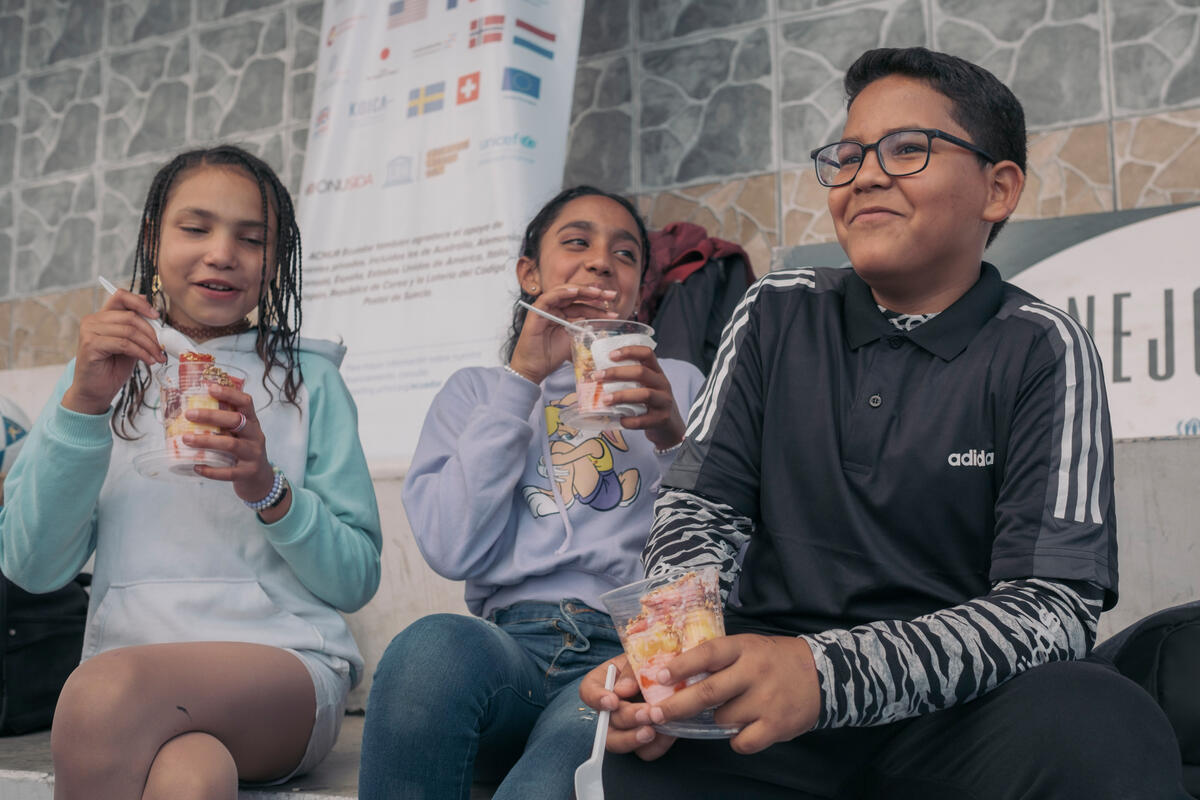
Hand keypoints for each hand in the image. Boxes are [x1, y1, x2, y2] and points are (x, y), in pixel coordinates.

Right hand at [62, 289, 165, 414]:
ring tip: (158, 357)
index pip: (121, 296)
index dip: (140, 303)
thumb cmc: (113, 368)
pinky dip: (141, 352)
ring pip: (129, 331)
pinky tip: (149, 361)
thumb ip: (137, 330)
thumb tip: (155, 315)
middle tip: (162, 348)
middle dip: (152, 333)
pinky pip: (124, 344)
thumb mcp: (130, 344)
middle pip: (130, 316)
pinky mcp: (90, 345)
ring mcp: (89, 331)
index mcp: (102, 316)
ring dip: (149, 345)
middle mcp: (93, 320)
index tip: (156, 315)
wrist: (96, 391)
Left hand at [182, 384, 289, 521]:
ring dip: (207, 441)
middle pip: (237, 421)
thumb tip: (190, 410)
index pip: (246, 402)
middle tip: (189, 414)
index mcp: (252, 422)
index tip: (210, 388)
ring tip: (186, 439)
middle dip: (212, 415)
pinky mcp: (248, 472)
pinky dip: (211, 470)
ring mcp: (253, 454)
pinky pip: (228, 472)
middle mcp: (255, 436)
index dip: (230, 393)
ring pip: (231, 444)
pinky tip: (197, 467)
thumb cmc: (242, 452)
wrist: (260, 479)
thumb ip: (224, 424)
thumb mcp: (239, 435)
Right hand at [508, 285, 617, 383]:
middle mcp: (556, 308)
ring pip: (565, 292)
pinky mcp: (536, 311)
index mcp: (565, 314)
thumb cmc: (552, 356)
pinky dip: (562, 292)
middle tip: (611, 295)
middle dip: (594, 294)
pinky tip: (575, 291)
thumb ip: (585, 329)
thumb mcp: (575, 339)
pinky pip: (549, 297)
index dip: (598, 303)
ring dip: (582, 290)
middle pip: (576, 296)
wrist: (535, 368)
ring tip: (598, 293)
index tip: (613, 305)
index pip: (583, 304)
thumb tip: (603, 324)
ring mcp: (546, 308)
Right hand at [579, 654, 677, 759]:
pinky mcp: (642, 742)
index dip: (597, 699)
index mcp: (603, 683)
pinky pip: (644, 752)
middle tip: (646, 713)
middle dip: (626, 718)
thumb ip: (631, 672)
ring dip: (634, 738)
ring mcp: (623, 728)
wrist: (673, 677)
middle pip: (606, 722)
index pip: (588, 692)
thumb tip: (622, 690)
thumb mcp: (641, 660)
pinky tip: (668, 733)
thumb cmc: (652, 664)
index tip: (612, 700)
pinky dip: (656, 745)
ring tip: (653, 730)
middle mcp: (609, 709)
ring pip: (618, 743)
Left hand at [593, 347, 684, 450]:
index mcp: (656, 372)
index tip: (610, 355)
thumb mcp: (645, 386)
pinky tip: (620, 419)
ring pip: (645, 394)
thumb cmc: (650, 403)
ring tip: (605, 400)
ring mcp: (664, 402)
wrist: (670, 426)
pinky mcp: (662, 419)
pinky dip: (630, 420)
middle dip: (617, 373)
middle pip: (642, 373)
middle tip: (597, 376)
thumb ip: (628, 380)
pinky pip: (644, 420)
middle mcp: (662, 384)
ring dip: (622, 396)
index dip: (629, 351)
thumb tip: (596, 378)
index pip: (647, 354)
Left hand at [632, 634, 820, 754]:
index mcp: (744, 649)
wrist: (822, 674)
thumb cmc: (774, 660)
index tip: (659, 676)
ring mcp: (766, 700)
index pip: (708, 654)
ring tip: (733, 709)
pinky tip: (747, 728)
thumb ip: (719, 658)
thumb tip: (676, 672)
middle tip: (656, 714)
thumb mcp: (748, 647)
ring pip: (723, 718)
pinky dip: (738, 739)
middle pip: (708, 692)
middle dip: (677, 706)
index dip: (681, 665)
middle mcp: (754, 672)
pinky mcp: (776, 724)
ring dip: (718, 719)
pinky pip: (742, 741)